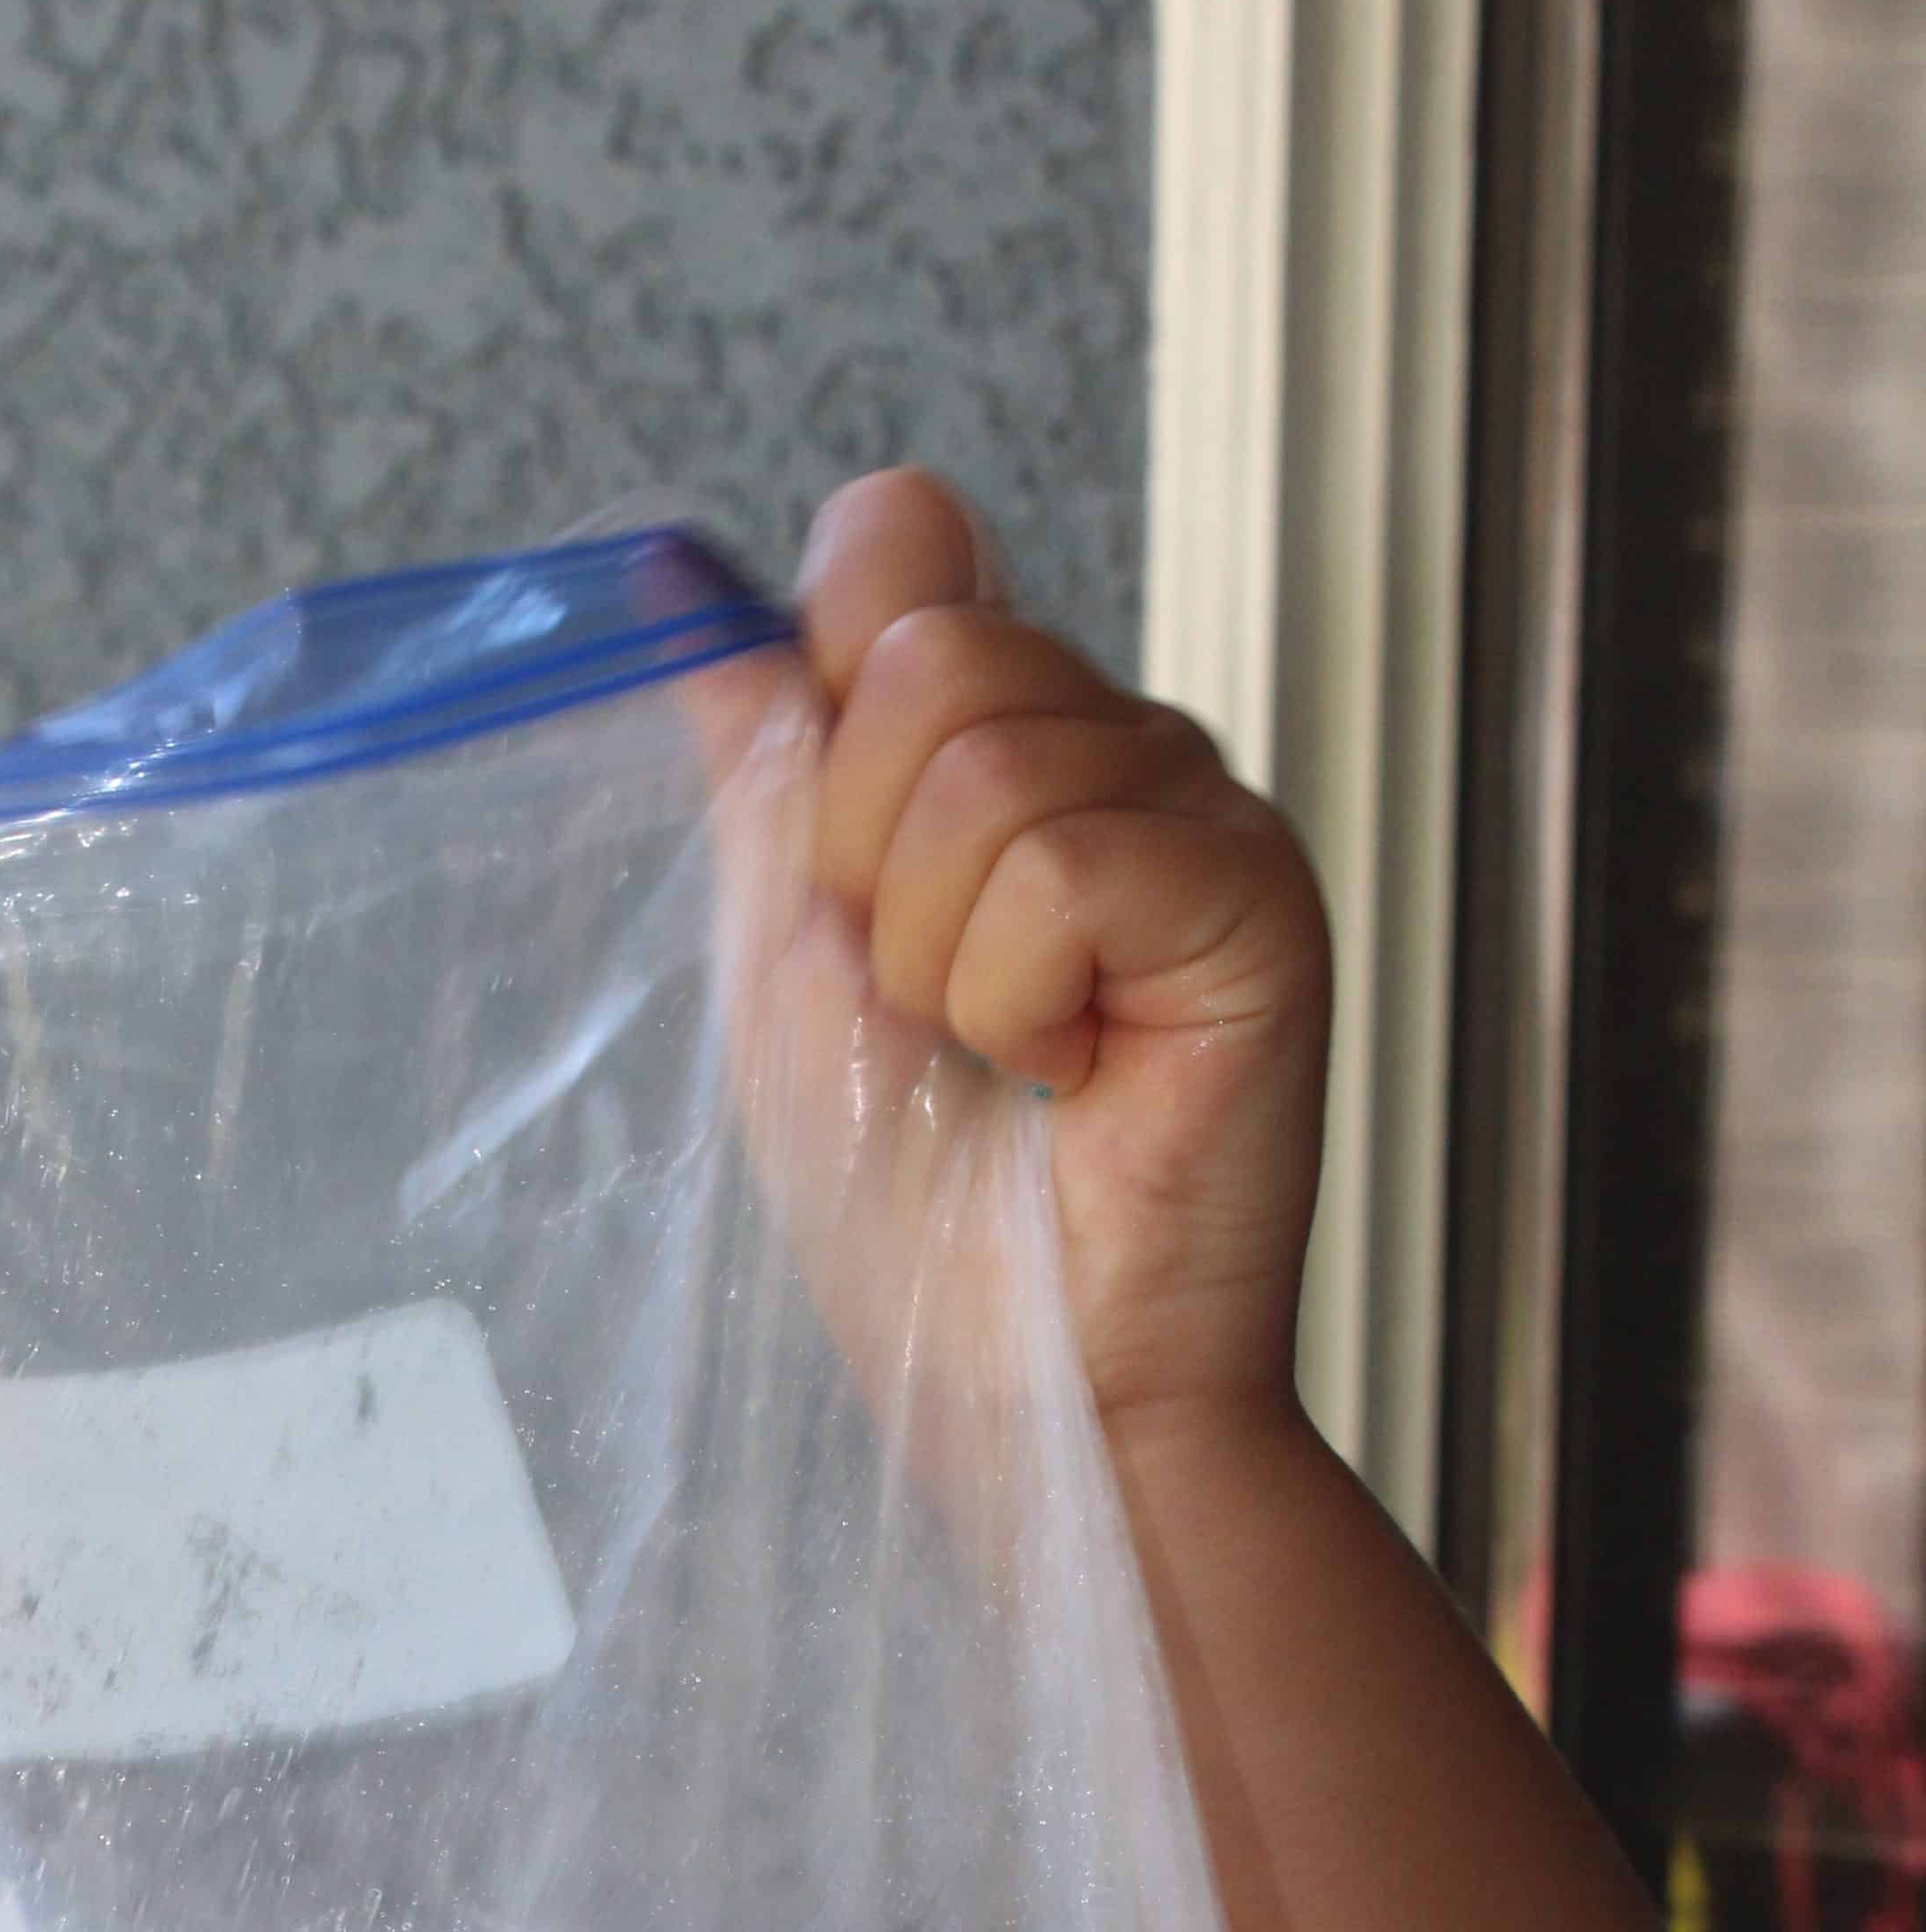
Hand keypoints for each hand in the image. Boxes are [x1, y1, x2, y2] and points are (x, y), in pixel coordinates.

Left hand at [717, 469, 1331, 1436]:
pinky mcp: (1255, 897)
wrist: (1012, 1385)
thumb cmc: (908, 1209)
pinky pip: (1070, 863)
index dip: (832, 703)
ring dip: (936, 954)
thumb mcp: (783, 959)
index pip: (898, 546)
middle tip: (928, 1011)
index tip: (845, 881)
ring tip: (1002, 1057)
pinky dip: (1018, 996)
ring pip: (990, 759)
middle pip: (929, 647)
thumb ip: (764, 766)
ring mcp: (1198, 812)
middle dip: (866, 864)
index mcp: (1001, 740)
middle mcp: (1112, 747)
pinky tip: (1072, 1075)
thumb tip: (676, 581)